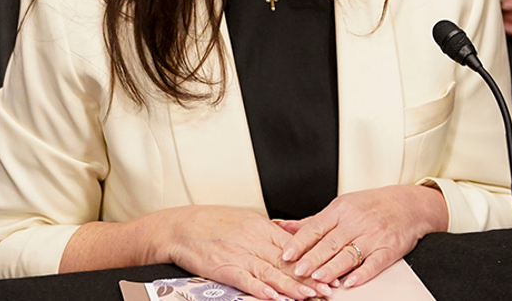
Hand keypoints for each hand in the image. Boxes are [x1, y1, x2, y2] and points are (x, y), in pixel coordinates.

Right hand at [162, 206, 326, 299]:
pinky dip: (259, 289)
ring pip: (270, 273)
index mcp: (262, 229)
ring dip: (291, 286)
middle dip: (309, 277)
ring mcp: (240, 255)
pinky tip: (272, 297)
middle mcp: (254, 242)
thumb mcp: (246, 219)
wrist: (181, 226)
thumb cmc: (212, 221)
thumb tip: (290, 234)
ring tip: (309, 296)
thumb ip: (269, 229)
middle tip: (328, 288)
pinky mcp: (224, 267)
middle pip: (287, 263)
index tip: (330, 271)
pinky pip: (245, 280)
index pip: (294, 248)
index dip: (314, 261)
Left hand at [276, 185, 447, 289]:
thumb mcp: (341, 206)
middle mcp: (355, 222)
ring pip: (349, 253)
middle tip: (298, 270)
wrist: (409, 204)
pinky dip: (362, 273)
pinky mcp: (388, 249)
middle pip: (330, 242)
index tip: (287, 254)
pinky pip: (374, 263)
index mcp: (340, 210)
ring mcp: (372, 236)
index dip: (300, 242)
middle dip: (312, 257)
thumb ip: (313, 221)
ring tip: (319, 277)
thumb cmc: (371, 205)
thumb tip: (283, 227)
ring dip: (333, 267)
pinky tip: (350, 282)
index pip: (316, 227)